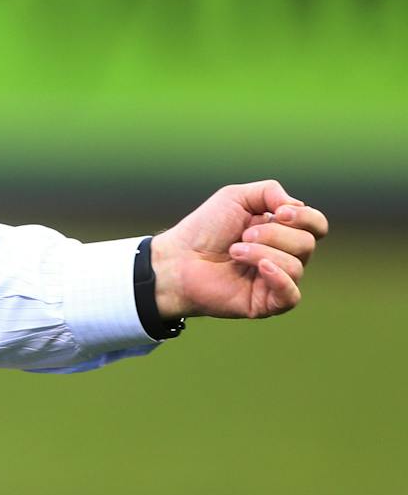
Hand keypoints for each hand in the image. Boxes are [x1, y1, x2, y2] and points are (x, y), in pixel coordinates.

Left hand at [150, 179, 328, 321]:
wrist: (177, 259)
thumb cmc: (204, 229)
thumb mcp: (235, 197)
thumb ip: (270, 192)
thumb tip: (298, 207)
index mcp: (281, 231)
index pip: (317, 225)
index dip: (305, 218)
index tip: (279, 213)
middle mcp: (284, 256)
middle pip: (307, 243)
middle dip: (274, 234)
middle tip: (242, 235)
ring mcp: (276, 280)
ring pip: (296, 265)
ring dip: (262, 253)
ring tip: (234, 251)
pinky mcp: (267, 302)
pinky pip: (292, 294)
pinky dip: (279, 278)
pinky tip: (260, 268)